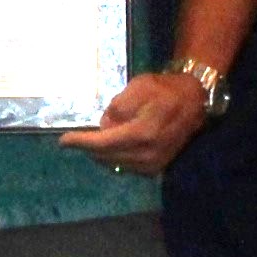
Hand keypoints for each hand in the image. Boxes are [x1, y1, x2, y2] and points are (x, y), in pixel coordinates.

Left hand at [66, 66, 214, 177]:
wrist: (193, 100)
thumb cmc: (163, 89)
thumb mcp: (136, 88)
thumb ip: (116, 109)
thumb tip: (104, 127)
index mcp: (141, 134)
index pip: (102, 144)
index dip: (81, 142)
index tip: (63, 142)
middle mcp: (147, 154)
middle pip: (106, 157)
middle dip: (90, 148)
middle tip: (80, 137)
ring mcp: (153, 164)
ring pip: (115, 164)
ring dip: (102, 154)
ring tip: (98, 138)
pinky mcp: (157, 167)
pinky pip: (127, 166)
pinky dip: (116, 157)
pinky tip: (114, 145)